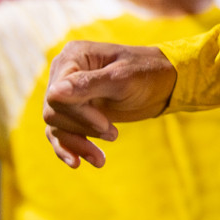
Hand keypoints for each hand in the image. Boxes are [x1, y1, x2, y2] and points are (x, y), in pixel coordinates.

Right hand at [42, 41, 175, 167]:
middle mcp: (65, 73)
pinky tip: (77, 163)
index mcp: (73, 56)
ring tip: (100, 159)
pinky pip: (60, 133)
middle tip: (113, 134)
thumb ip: (89, 85)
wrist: (166, 84)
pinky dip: (69, 148)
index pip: (56, 95)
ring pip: (56, 126)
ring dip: (77, 144)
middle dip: (82, 129)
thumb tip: (53, 92)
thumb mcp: (122, 79)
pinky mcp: (76, 111)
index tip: (105, 125)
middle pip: (53, 112)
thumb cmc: (147, 74)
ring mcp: (69, 93)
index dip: (77, 114)